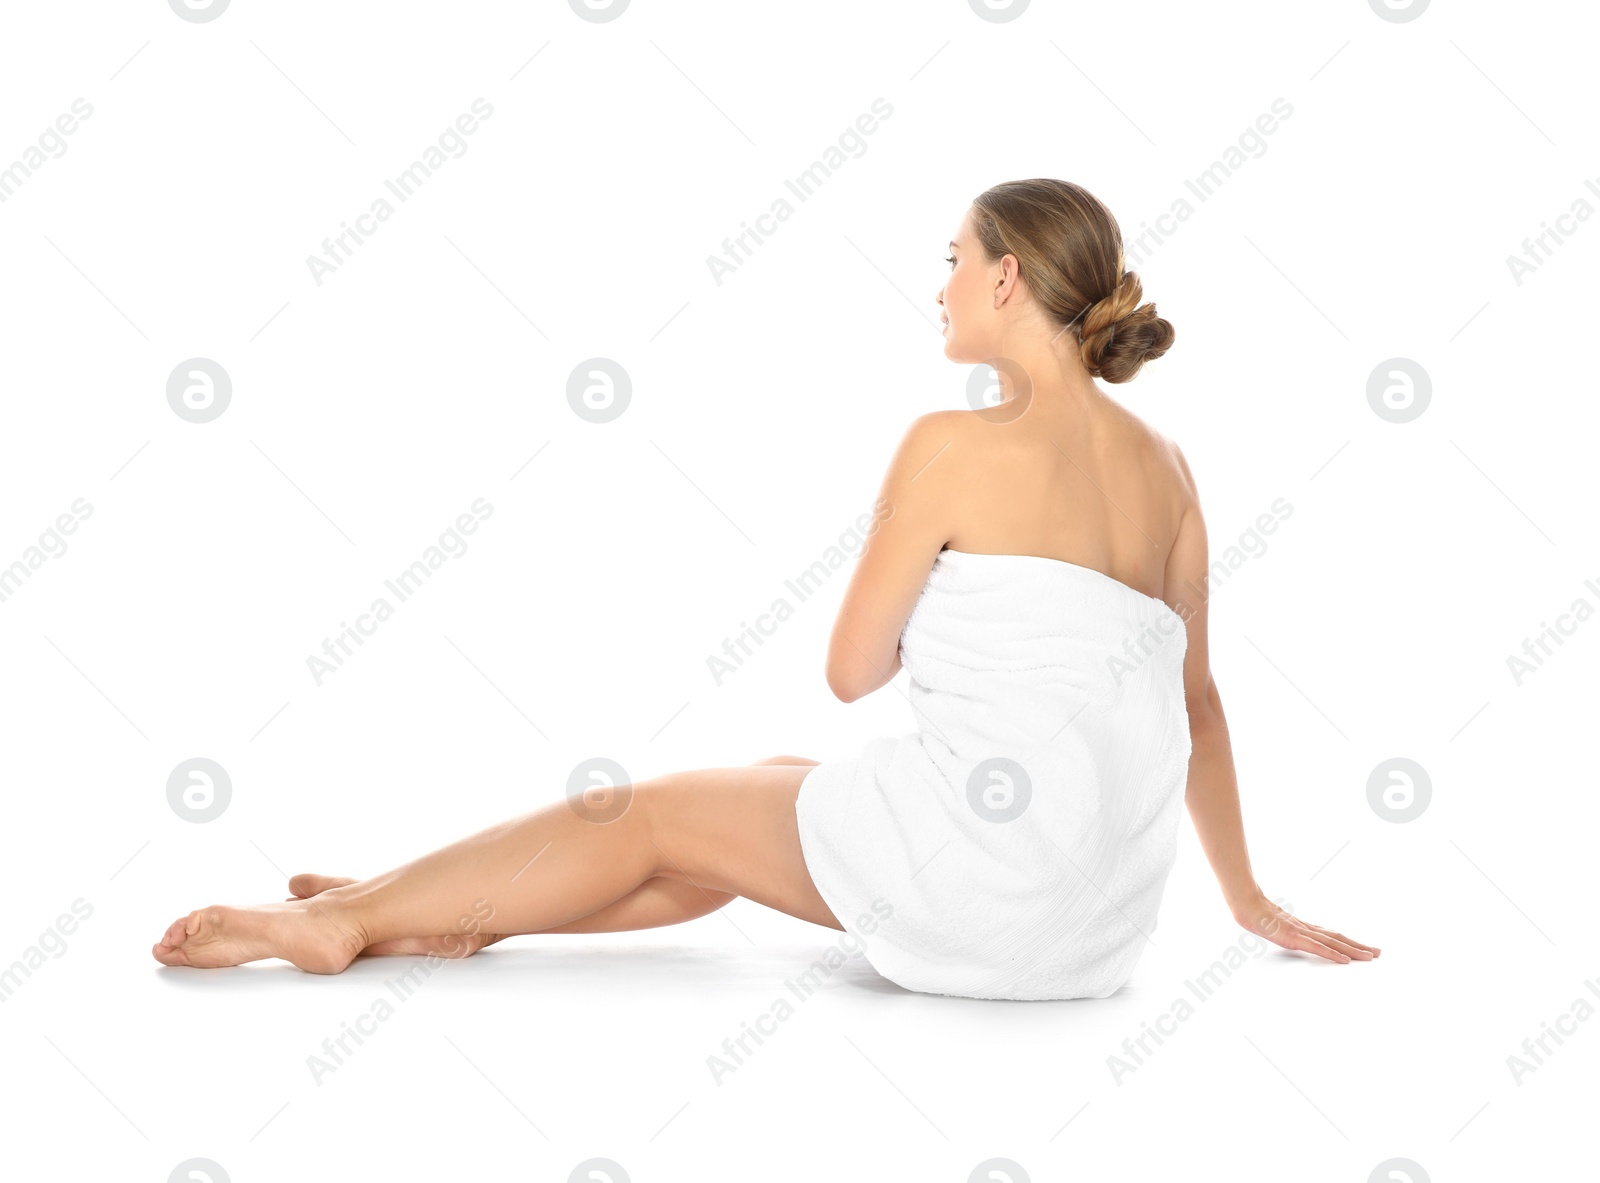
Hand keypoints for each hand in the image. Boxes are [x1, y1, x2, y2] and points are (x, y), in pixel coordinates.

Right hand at [1231, 892, 1380, 963]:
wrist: (1244, 904)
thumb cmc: (1253, 912)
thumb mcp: (1270, 923)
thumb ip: (1279, 928)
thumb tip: (1279, 929)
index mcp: (1302, 927)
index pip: (1330, 935)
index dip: (1348, 941)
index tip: (1363, 947)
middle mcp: (1306, 928)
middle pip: (1338, 937)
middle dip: (1358, 946)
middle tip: (1378, 952)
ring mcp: (1300, 932)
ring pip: (1332, 942)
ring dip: (1353, 950)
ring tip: (1370, 956)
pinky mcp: (1293, 937)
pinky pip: (1317, 947)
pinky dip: (1332, 953)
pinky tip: (1345, 960)